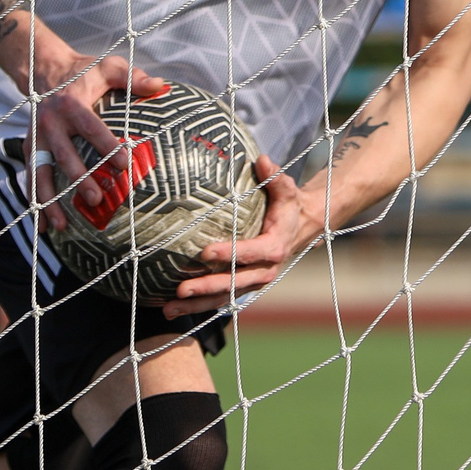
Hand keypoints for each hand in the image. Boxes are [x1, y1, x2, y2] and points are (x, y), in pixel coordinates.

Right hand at [27, 53, 167, 231]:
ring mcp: (36, 138)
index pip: (90, 127)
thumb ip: (132, 77)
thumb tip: (161, 85)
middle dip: (79, 179)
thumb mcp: (109, 67)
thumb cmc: (85, 72)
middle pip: (64, 154)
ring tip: (62, 225)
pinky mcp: (31, 148)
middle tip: (95, 200)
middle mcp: (49, 122)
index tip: (123, 164)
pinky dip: (35, 202)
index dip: (105, 145)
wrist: (45, 71)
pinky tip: (44, 225)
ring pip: (41, 173)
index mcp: (70, 103)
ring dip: (49, 200)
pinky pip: (31, 178)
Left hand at [162, 155, 323, 318]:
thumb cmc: (288, 206)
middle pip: (233, 284)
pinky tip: (172, 307)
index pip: (249, 253)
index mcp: (274, 248)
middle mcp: (264, 271)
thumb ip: (276, 178)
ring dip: (196, 306)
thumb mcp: (287, 190)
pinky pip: (220, 298)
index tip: (204, 252)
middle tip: (180, 290)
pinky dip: (198, 305)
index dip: (229, 254)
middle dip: (206, 288)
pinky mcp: (243, 286)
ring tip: (169, 309)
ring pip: (224, 298)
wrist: (301, 229)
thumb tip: (262, 160)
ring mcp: (253, 282)